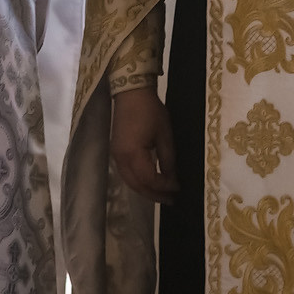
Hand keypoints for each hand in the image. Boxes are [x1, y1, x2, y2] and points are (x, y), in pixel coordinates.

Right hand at [111, 86, 177, 203]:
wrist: (131, 92)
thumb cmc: (151, 111)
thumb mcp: (165, 135)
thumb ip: (168, 160)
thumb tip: (173, 180)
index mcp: (133, 154)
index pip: (149, 179)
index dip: (164, 186)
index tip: (178, 188)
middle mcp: (121, 158)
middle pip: (136, 185)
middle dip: (154, 195)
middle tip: (170, 200)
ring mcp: (115, 155)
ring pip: (129, 182)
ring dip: (145, 190)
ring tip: (161, 195)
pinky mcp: (115, 151)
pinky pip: (126, 174)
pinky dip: (138, 182)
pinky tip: (149, 182)